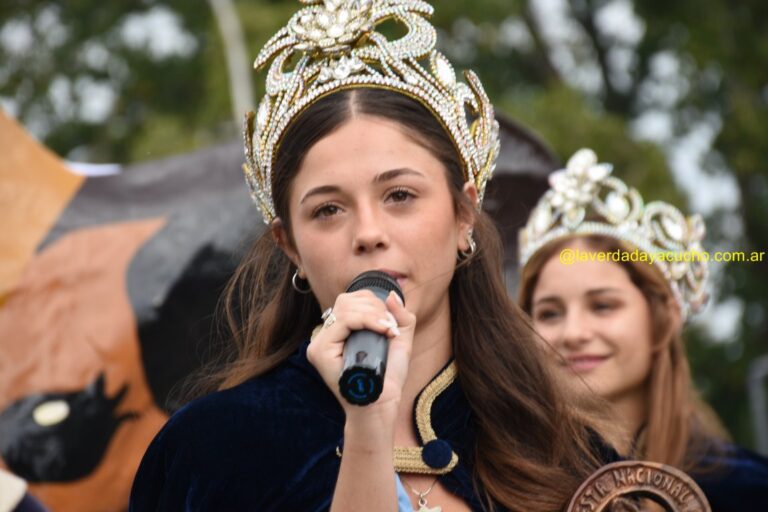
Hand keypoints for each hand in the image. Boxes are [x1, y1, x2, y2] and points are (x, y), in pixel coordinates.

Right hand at [307, 290, 415, 420]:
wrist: (380, 407)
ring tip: (389, 330)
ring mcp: (319, 343)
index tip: (391, 323)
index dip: (374, 303)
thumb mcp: (400, 342)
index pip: (351, 300)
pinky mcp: (319, 351)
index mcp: (339, 331)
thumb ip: (400, 317)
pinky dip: (367, 320)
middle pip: (347, 300)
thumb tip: (389, 294)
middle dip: (375, 307)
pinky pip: (343, 321)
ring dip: (374, 314)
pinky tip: (383, 330)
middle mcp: (325, 335)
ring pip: (345, 308)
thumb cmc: (387, 378)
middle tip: (391, 328)